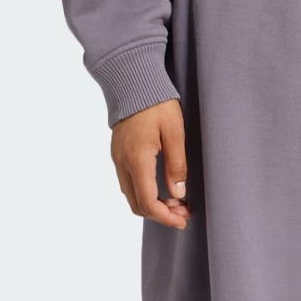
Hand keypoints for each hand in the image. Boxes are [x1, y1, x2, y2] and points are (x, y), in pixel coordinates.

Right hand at [111, 98, 190, 227]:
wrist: (132, 81)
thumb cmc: (157, 103)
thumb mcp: (174, 132)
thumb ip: (176, 165)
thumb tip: (178, 194)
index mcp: (137, 159)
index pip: (148, 202)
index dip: (166, 217)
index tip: (183, 220)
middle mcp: (122, 163)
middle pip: (137, 204)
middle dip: (160, 214)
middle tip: (183, 211)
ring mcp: (117, 159)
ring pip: (131, 195)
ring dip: (152, 204)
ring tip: (176, 200)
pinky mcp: (117, 154)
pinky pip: (127, 183)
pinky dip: (143, 192)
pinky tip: (161, 187)